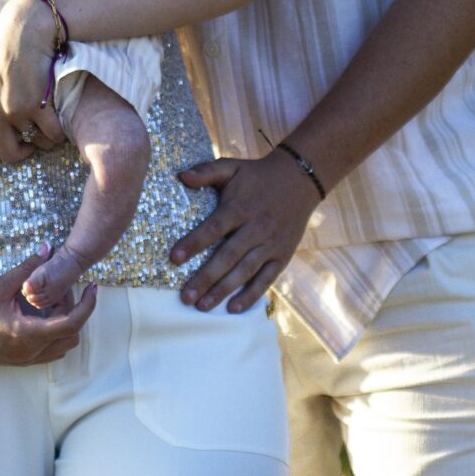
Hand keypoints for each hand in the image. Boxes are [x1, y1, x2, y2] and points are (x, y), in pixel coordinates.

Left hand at [0, 0, 63, 163]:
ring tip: (46, 127)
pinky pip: (52, 134)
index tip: (11, 140)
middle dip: (22, 152)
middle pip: (7, 155)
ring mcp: (13, 110)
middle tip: (32, 141)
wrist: (23, 30)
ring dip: (42, 141)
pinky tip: (57, 120)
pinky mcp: (36, 105)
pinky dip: (57, 132)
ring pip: (33, 144)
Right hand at [0, 254, 95, 363]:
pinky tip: (38, 315)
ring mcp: (26, 360)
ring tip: (48, 302)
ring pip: (63, 345)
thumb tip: (48, 247)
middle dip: (72, 310)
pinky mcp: (20, 361)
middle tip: (59, 288)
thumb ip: (27, 268)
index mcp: (27, 334)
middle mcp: (30, 352)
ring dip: (64, 324)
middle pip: (72, 334)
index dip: (87, 304)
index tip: (92, 287)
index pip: (71, 323)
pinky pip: (50, 351)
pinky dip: (53, 333)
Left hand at [171, 148, 319, 311]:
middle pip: (227, 256)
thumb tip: (180, 175)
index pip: (214, 228)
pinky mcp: (282, 256)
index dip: (194, 243)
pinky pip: (266, 279)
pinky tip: (234, 309)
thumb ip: (206, 171)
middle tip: (185, 297)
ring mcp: (270, 244)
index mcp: (240, 208)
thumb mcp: (232, 167)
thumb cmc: (257, 175)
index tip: (174, 259)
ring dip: (223, 290)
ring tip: (202, 306)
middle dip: (205, 278)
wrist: (300, 180)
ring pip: (245, 271)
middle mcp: (255, 228)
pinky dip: (251, 295)